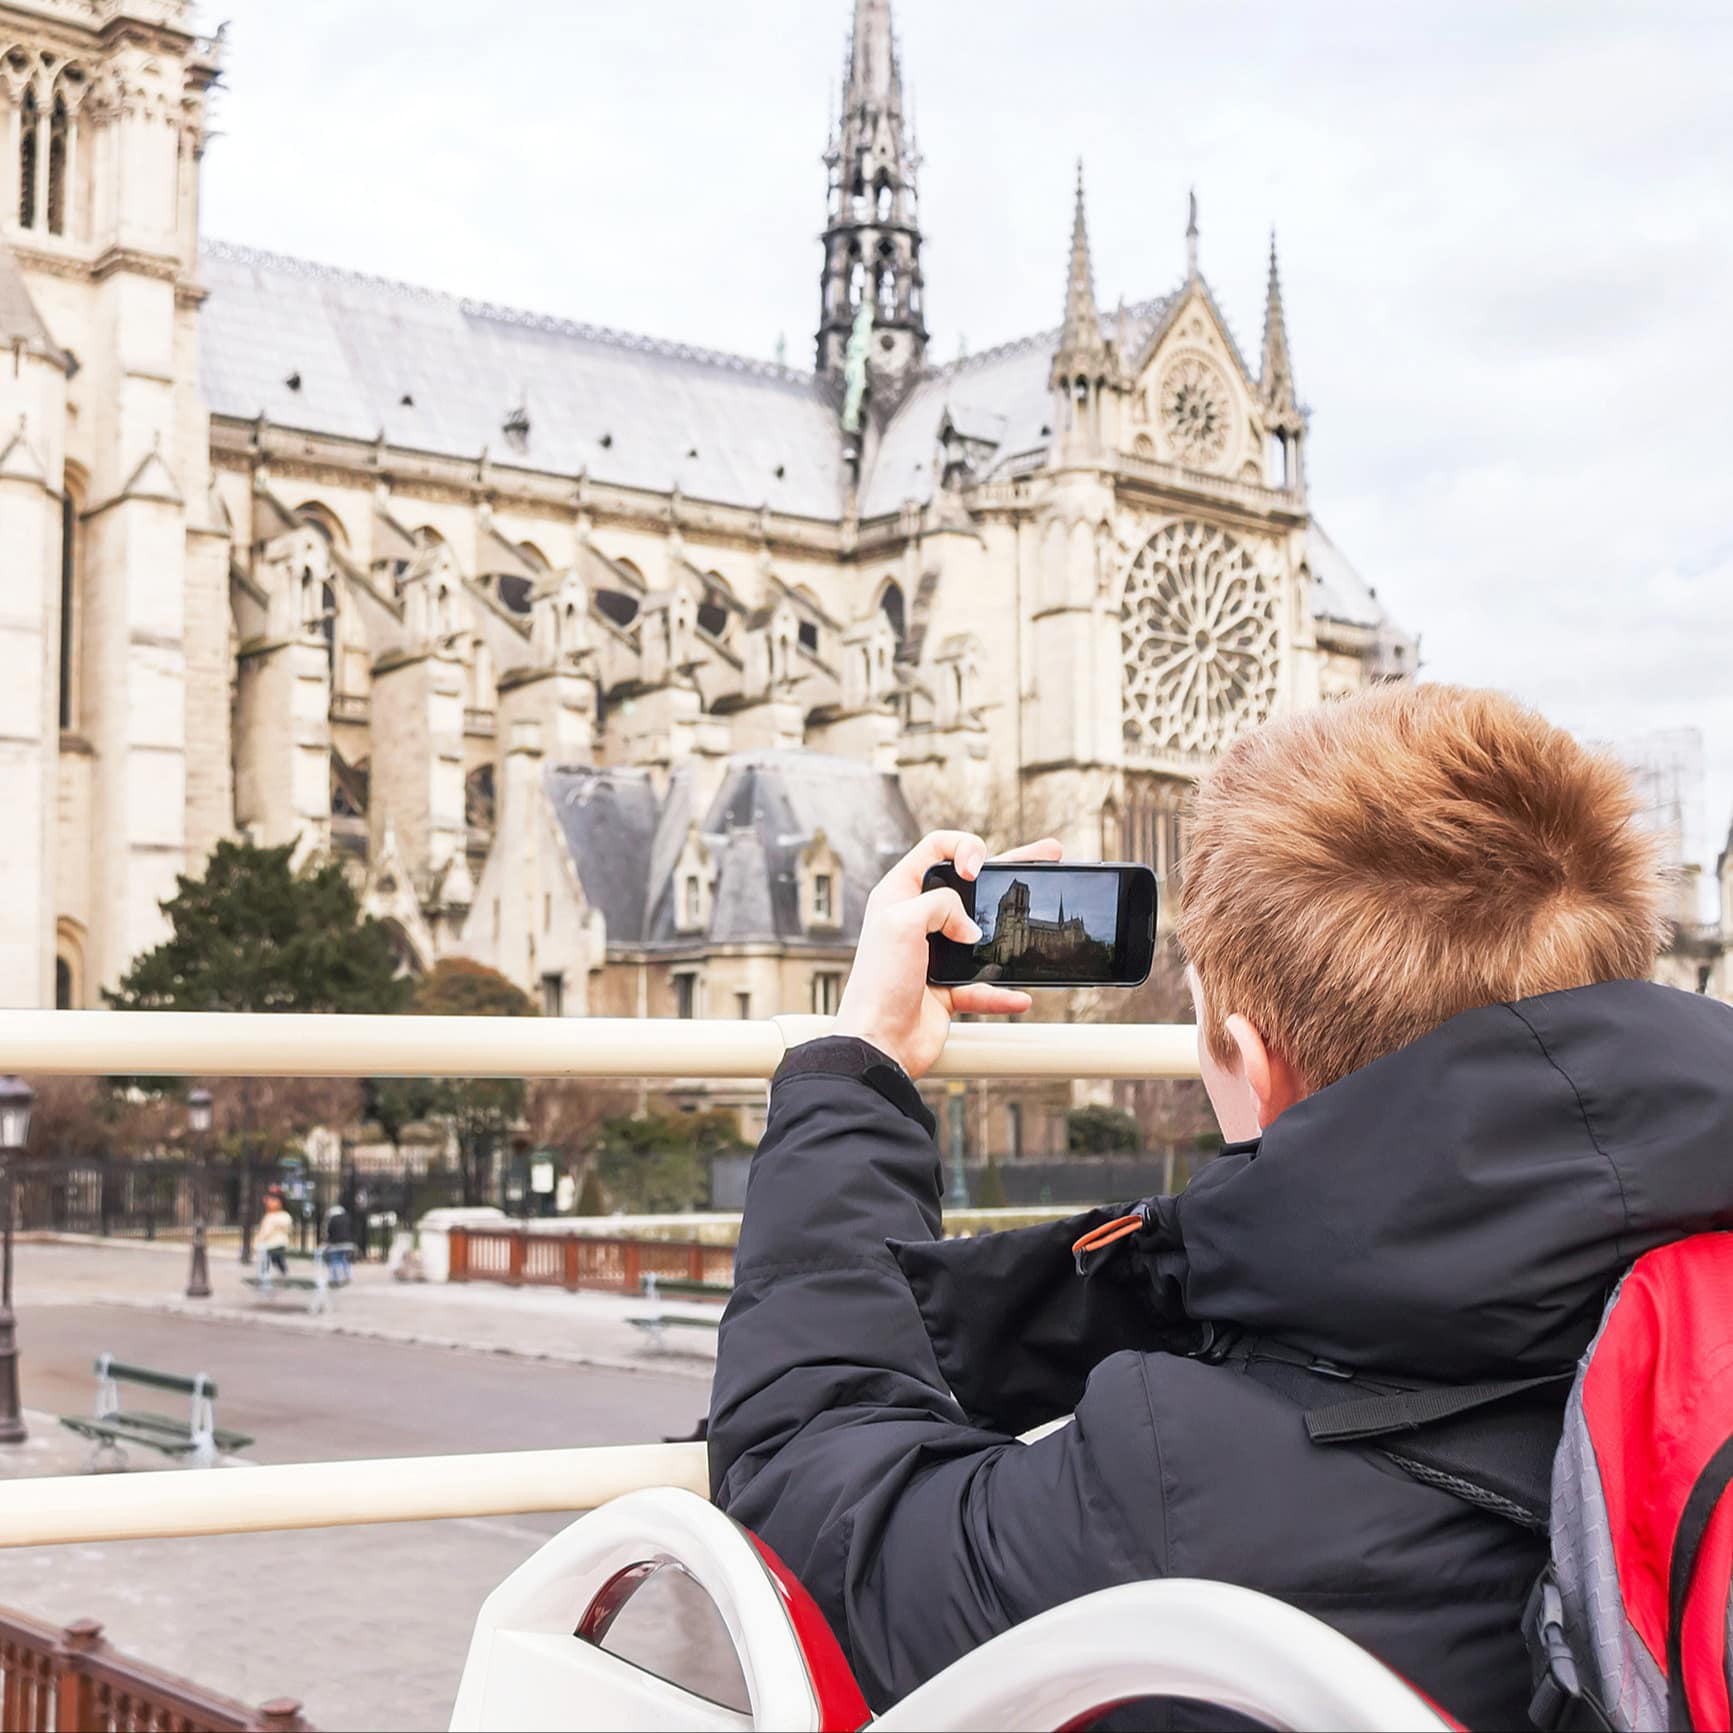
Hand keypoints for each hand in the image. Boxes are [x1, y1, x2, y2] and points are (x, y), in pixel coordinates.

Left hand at [834, 830, 1063, 1079]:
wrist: (878, 1043)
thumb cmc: (878, 982)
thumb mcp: (902, 921)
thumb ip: (942, 905)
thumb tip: (970, 928)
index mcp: (899, 894)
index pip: (936, 849)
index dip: (963, 849)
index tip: (976, 871)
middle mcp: (917, 920)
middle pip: (969, 885)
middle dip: (1008, 867)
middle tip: (1045, 854)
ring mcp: (934, 954)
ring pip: (983, 934)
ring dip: (1012, 929)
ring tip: (1041, 915)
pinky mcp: (946, 988)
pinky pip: (983, 986)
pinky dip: (1002, 992)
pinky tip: (1021, 996)